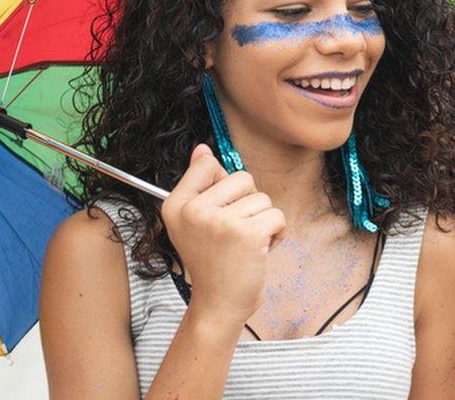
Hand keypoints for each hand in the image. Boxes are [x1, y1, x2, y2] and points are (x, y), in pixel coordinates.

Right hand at [160, 144, 285, 327]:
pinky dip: (277, 233)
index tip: (220, 212)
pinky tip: (260, 250)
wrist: (218, 305)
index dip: (225, 187)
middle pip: (243, 178)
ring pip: (263, 198)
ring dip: (263, 221)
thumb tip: (202, 150)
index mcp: (176, 205)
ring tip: (246, 245)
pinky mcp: (247, 234)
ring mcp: (220, 221)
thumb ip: (198, 184)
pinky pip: (277, 216)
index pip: (207, 166)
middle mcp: (194, 211)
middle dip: (249, 204)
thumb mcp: (193, 223)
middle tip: (235, 233)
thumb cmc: (212, 263)